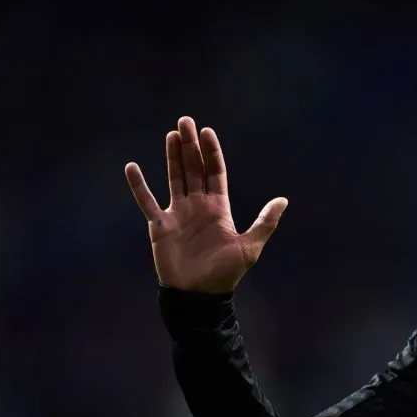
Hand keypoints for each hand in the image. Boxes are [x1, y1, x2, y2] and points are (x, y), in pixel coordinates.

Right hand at [125, 116, 287, 293]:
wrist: (199, 295)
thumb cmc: (225, 273)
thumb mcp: (249, 246)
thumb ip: (265, 222)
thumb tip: (284, 200)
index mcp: (219, 208)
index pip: (215, 173)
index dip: (211, 152)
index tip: (207, 131)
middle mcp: (198, 206)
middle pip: (194, 169)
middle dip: (190, 146)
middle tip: (185, 121)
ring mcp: (178, 214)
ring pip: (174, 178)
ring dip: (172, 157)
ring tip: (171, 134)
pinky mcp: (160, 226)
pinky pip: (146, 201)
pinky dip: (139, 185)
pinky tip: (132, 167)